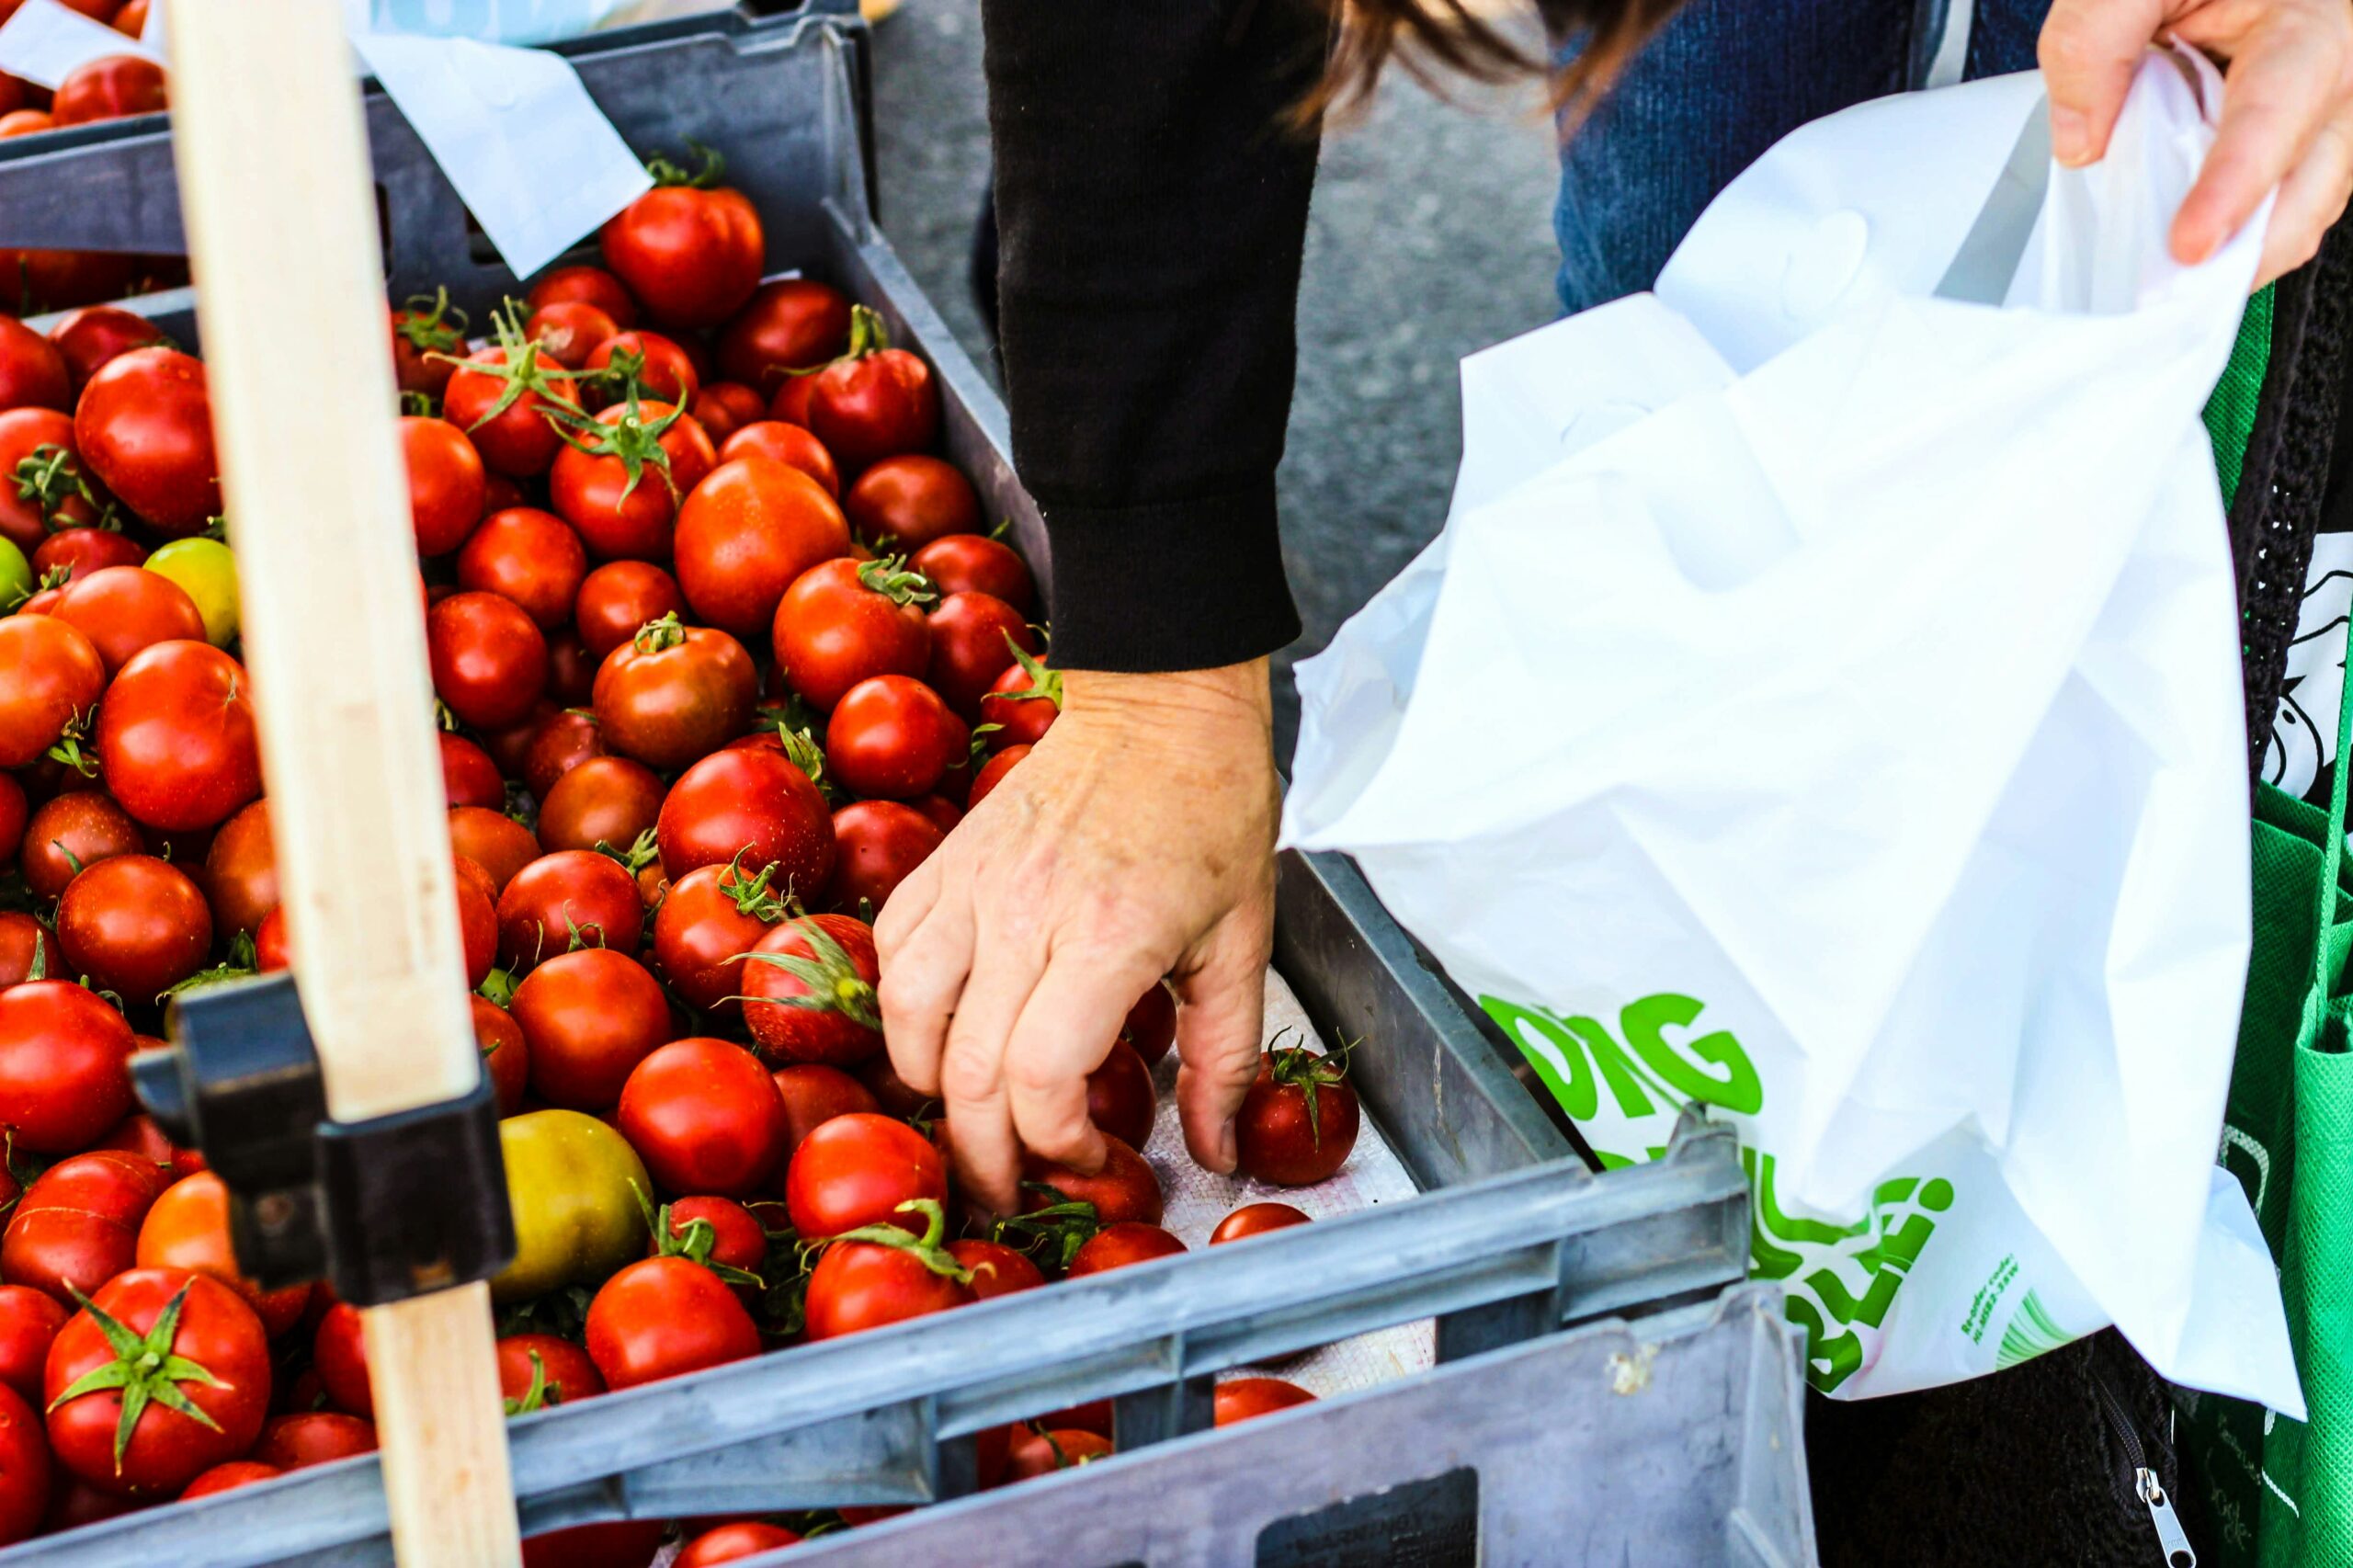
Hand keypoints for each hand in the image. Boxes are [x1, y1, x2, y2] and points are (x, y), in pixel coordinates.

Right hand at [874, 660, 1279, 1213]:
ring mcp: (974, 883)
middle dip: (983, 1155)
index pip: (1041, 1077)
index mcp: (1112, 936)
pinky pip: (889, 952)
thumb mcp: (1243, 944)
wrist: (1161, 707)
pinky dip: (900, 1010)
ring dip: (929, 1087)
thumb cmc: (1212, 816)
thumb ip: (1226, 1059)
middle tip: (1012, 1186)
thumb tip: (1214, 1152)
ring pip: (904, 1016)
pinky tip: (942, 1033)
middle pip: (967, 1072)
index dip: (1055, 1144)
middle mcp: (1028, 912)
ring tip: (970, 1116)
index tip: (1089, 1156)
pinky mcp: (944, 862)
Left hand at [2041, 0, 2352, 284]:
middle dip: (2248, 249)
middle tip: (2172, 295)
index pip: (2278, 112)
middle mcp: (2336, 62)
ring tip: (2171, 282)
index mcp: (2309, 18)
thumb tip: (2082, 141)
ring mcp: (2327, 99)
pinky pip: (2283, 190)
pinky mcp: (2302, 124)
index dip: (2234, 186)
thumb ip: (2097, 40)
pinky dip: (2238, 224)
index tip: (2190, 243)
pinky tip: (2186, 237)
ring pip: (2306, 197)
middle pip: (2314, 181)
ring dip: (2243, 247)